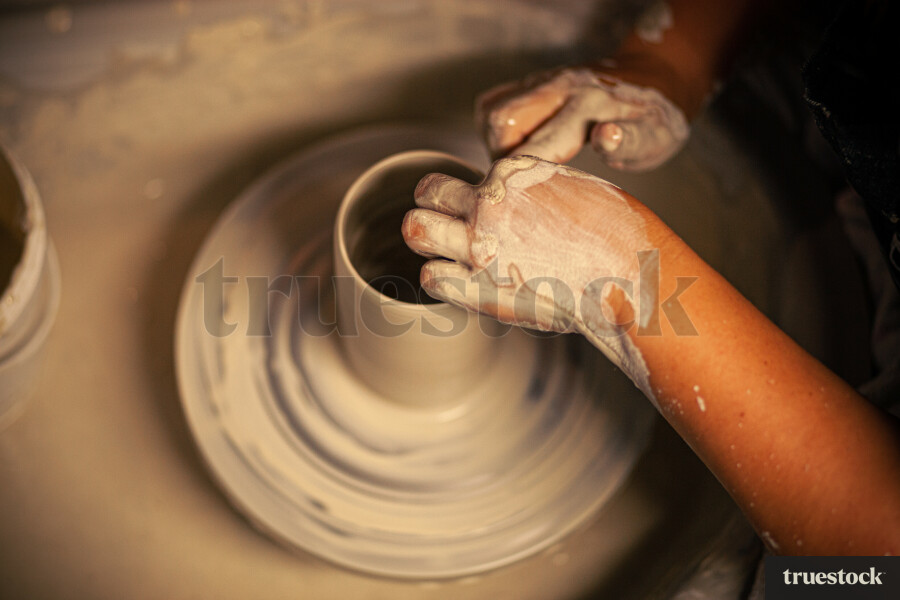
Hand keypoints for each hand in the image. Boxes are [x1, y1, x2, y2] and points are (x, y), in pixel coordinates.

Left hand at [402, 156, 663, 393]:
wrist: (628, 275)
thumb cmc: (612, 233)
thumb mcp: (571, 188)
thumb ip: (532, 188)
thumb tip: (514, 191)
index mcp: (509, 174)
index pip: (452, 178)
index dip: (459, 200)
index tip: (473, 217)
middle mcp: (488, 204)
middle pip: (425, 195)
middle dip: (430, 211)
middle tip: (445, 230)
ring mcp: (481, 245)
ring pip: (416, 229)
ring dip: (427, 241)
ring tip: (446, 256)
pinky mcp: (482, 286)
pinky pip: (432, 277)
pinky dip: (440, 279)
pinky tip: (461, 284)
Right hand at [476, 67, 688, 170]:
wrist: (656, 75)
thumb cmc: (656, 119)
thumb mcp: (656, 136)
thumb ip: (629, 141)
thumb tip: (605, 137)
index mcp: (590, 105)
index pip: (538, 143)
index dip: (520, 177)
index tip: (515, 204)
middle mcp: (560, 87)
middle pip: (501, 121)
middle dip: (501, 159)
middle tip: (521, 184)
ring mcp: (544, 81)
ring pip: (492, 111)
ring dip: (496, 144)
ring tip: (519, 166)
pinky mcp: (534, 82)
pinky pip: (495, 103)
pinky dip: (497, 129)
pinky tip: (518, 146)